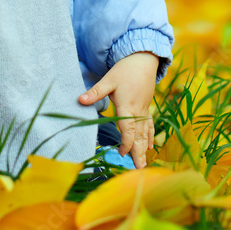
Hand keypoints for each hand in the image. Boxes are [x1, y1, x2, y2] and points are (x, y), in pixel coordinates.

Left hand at [78, 51, 158, 168]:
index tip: (121, 154)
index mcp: (127, 106)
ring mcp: (144, 110)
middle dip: (138, 152)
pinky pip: (149, 125)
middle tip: (139, 169)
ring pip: (145, 133)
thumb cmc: (125, 70)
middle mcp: (137, 111)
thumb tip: (80, 100)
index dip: (126, 143)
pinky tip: (150, 146)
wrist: (143, 60)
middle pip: (138, 136)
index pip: (128, 130)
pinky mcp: (146, 108)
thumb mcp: (108, 79)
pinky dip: (149, 137)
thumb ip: (95, 92)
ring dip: (144, 148)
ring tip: (144, 163)